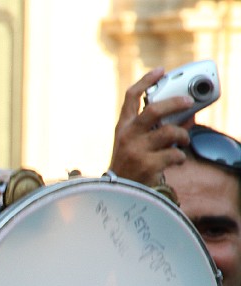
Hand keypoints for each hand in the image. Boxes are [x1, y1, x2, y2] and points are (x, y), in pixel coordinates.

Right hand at [107, 67, 190, 186]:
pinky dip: (180, 157)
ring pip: (170, 133)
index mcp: (123, 127)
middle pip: (154, 110)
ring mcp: (137, 150)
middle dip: (175, 103)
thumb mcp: (136, 143)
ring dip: (183, 136)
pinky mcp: (147, 165)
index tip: (160, 71)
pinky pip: (175, 154)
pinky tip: (177, 160)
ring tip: (184, 142)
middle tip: (188, 101)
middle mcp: (128, 136)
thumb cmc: (130, 165)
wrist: (118, 193)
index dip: (146, 81)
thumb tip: (187, 117)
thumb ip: (157, 128)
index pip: (131, 97)